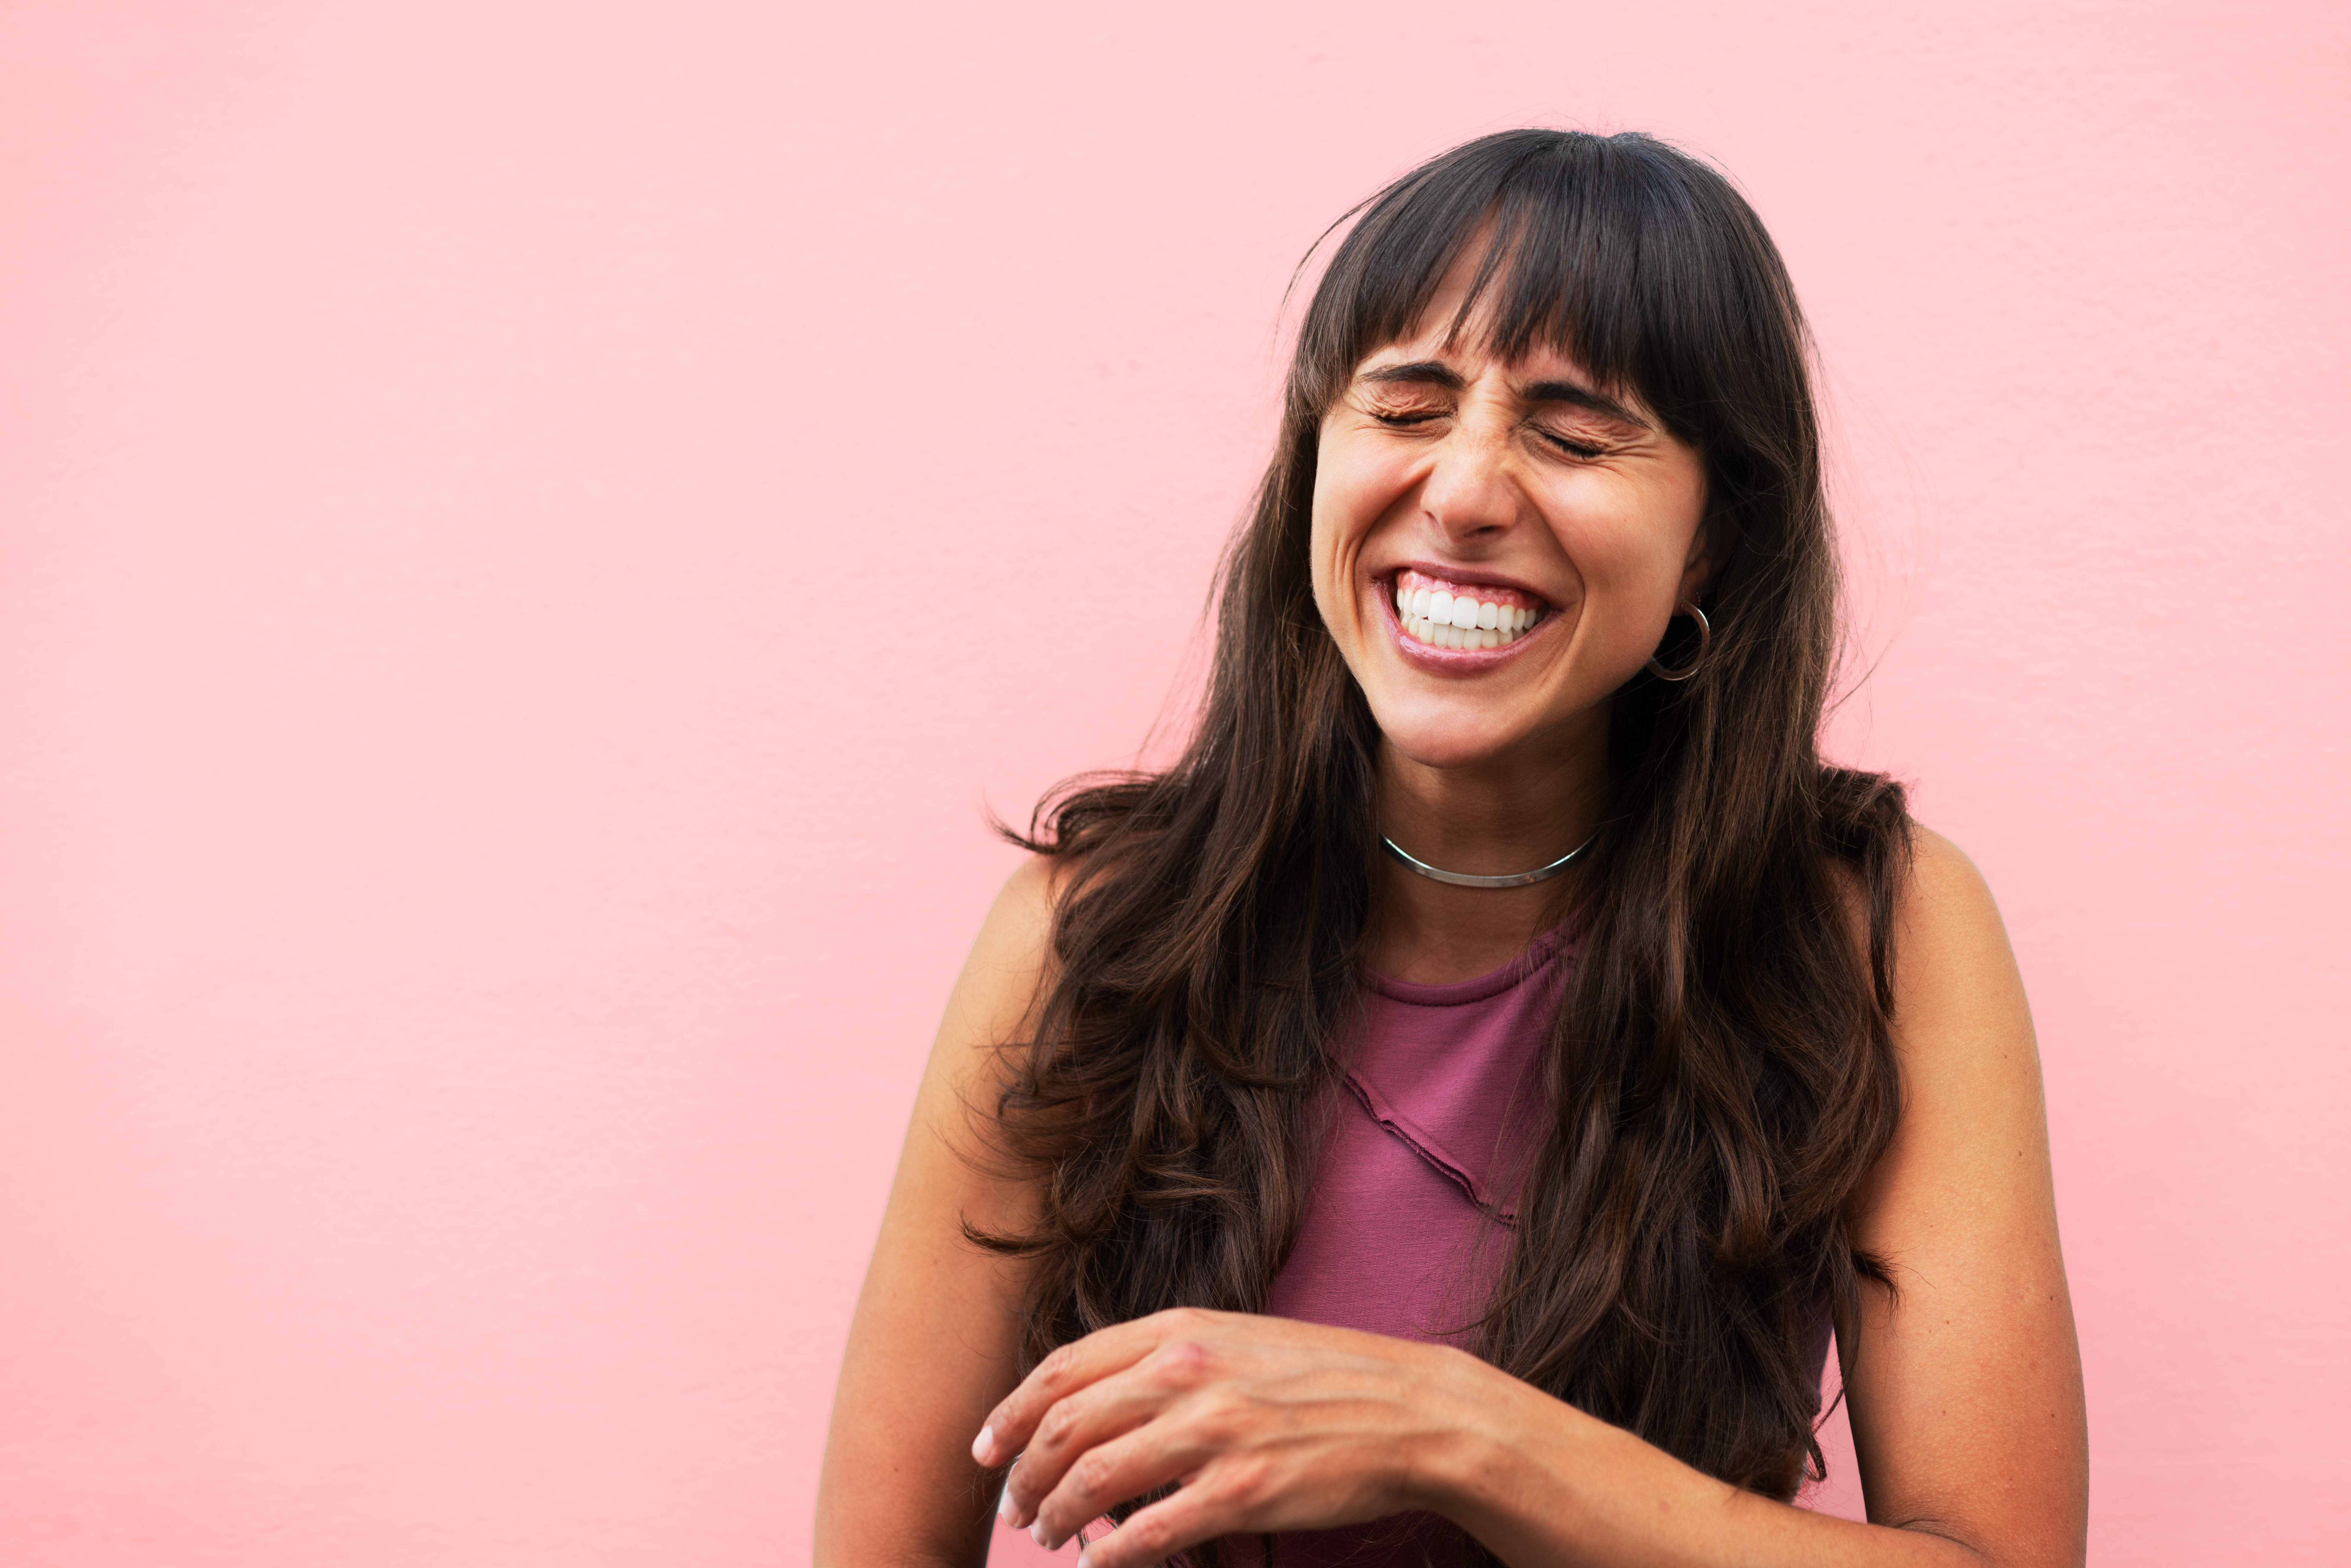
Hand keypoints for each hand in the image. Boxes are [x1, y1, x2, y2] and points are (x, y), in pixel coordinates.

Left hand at [971, 1307, 1487, 1566]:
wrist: (1406, 1409)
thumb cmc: (1319, 1376)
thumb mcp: (1232, 1339)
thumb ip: (1161, 1361)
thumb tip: (1094, 1405)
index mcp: (1180, 1331)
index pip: (1063, 1370)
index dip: (1011, 1413)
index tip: (985, 1448)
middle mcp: (1188, 1373)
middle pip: (1068, 1427)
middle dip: (1024, 1473)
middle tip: (1014, 1506)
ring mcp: (1216, 1433)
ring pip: (1097, 1480)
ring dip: (1056, 1515)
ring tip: (1045, 1535)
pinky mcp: (1244, 1491)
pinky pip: (1151, 1531)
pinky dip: (1111, 1554)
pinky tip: (1097, 1563)